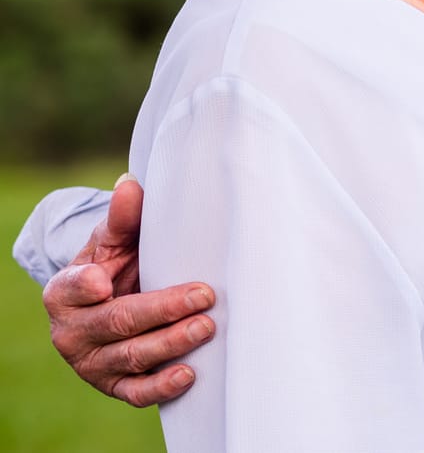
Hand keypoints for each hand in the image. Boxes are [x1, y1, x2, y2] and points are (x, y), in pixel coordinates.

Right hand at [44, 176, 214, 405]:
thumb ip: (122, 218)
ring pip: (131, 358)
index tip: (104, 280)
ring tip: (206, 328)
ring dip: (170, 345)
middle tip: (203, 296)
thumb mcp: (114, 241)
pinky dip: (160, 386)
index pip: (74, 288)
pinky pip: (135, 392)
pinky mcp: (114, 385)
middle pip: (117, 322)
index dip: (86, 286)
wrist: (116, 301)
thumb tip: (130, 184)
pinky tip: (188, 375)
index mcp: (64, 292)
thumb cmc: (117, 265)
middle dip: (160, 311)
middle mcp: (71, 332)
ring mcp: (92, 363)